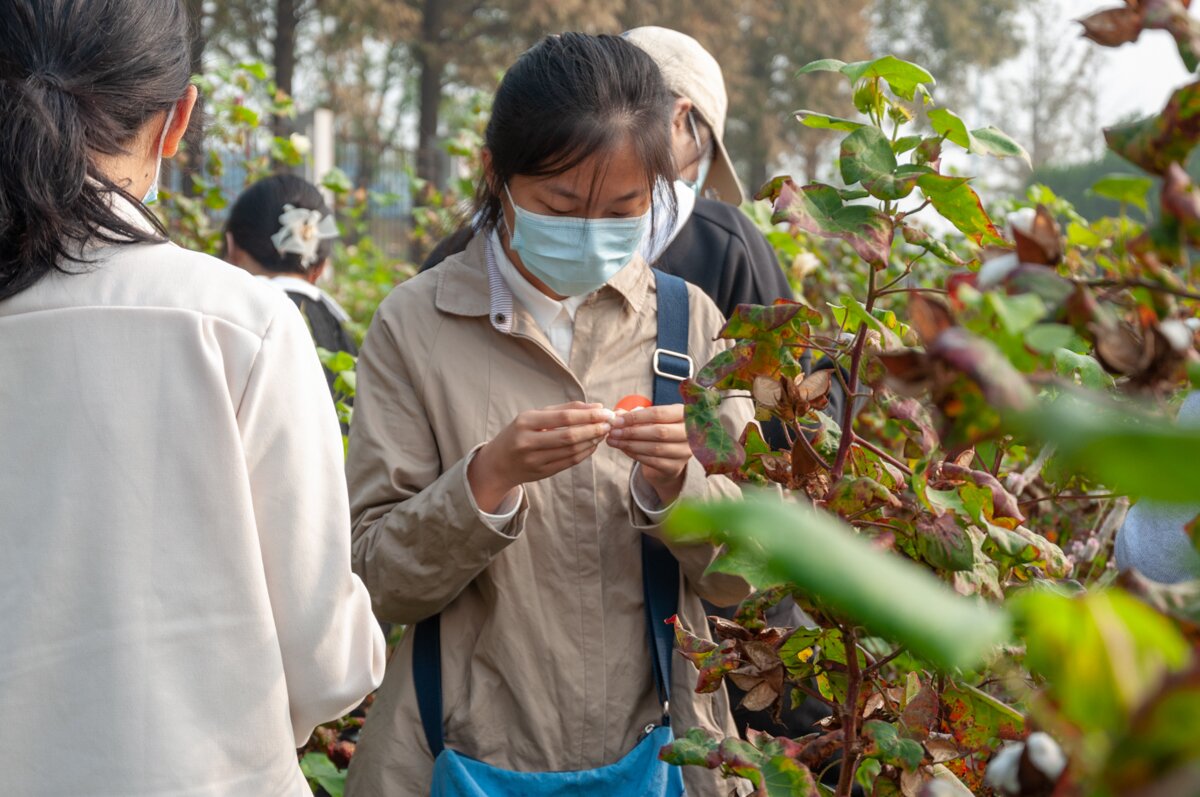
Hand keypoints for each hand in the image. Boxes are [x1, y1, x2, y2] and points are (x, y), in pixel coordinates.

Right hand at [468, 402, 612, 512]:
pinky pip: (570, 462)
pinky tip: (593, 445)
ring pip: (572, 451)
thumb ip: (564, 409)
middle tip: (609, 424)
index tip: (605, 412)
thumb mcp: (534, 416)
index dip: (588, 415)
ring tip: (603, 432)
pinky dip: (585, 453)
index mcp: (526, 422)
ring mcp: (535, 460)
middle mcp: (528, 442)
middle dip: (594, 429)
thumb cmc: (519, 434)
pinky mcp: (542, 473)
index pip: (564, 417)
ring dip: (592, 441)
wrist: (498, 464)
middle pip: (570, 436)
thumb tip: (596, 406)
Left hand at [606, 404, 691, 505]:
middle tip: (613, 431)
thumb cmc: (659, 430)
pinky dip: (635, 454)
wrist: (670, 456)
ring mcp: (684, 452)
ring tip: (613, 440)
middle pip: (659, 431)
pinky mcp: (675, 467)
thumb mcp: (651, 419)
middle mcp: (690, 434)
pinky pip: (652, 461)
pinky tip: (624, 449)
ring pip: (655, 448)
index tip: (617, 419)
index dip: (636, 416)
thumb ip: (634, 415)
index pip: (659, 413)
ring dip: (630, 444)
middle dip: (632, 431)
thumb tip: (616, 414)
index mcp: (685, 415)